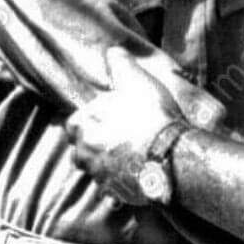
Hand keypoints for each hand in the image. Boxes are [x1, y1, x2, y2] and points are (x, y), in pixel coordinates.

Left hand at [67, 47, 187, 205]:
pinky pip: (112, 188)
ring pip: (94, 169)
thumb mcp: (137, 81)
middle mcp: (85, 153)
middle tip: (115, 137)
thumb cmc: (151, 116)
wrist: (171, 155)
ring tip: (126, 156)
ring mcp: (99, 175)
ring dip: (105, 163)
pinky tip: (136, 174)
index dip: (89, 119)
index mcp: (83, 125)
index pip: (73, 123)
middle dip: (94, 144)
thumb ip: (121, 65)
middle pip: (80, 149)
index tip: (104, 117)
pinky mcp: (115, 192)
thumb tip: (113, 51)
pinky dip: (119, 182)